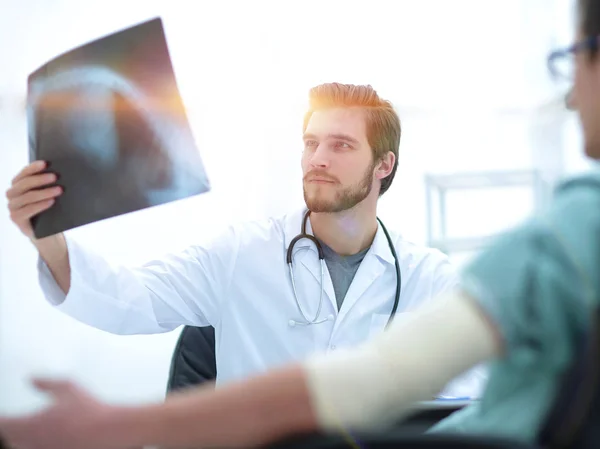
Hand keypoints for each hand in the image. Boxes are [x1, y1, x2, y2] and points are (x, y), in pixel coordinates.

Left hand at [0, 378, 134, 448]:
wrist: (109, 431)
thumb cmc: (90, 410)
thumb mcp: (68, 387)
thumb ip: (46, 382)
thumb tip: (31, 379)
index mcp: (31, 424)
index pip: (4, 423)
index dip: (3, 418)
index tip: (5, 413)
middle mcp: (33, 441)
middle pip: (10, 438)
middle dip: (10, 428)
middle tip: (13, 421)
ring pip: (23, 446)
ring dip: (21, 438)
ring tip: (27, 429)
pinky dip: (36, 443)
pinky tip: (47, 437)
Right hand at [6, 161, 62, 238]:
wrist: (46, 231)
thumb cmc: (48, 209)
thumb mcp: (48, 194)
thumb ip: (48, 184)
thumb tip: (61, 172)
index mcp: (18, 184)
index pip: (24, 173)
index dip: (33, 167)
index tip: (46, 163)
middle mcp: (12, 194)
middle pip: (24, 184)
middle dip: (40, 179)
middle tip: (55, 177)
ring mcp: (12, 206)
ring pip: (27, 197)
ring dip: (44, 192)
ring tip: (59, 190)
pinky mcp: (16, 218)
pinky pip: (26, 210)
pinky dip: (40, 205)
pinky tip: (51, 202)